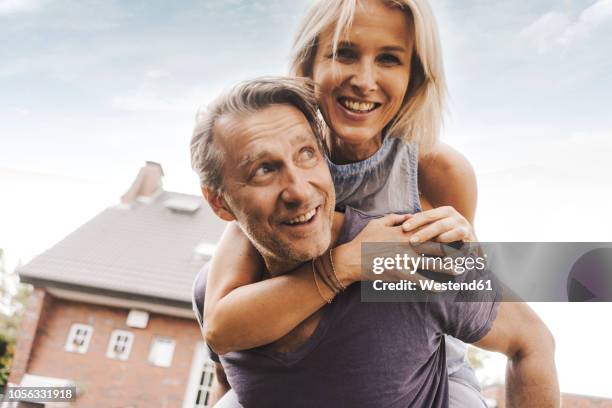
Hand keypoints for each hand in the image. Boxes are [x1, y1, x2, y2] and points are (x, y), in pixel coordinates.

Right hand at [333, 213, 458, 286]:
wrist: (350, 259)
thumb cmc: (363, 240)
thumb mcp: (378, 222)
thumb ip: (395, 217)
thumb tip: (409, 215)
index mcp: (405, 231)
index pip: (430, 230)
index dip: (445, 233)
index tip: (456, 236)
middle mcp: (409, 244)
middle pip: (438, 247)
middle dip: (454, 251)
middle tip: (467, 254)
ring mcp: (406, 260)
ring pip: (433, 264)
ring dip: (449, 268)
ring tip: (461, 271)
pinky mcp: (400, 274)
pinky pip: (420, 281)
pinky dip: (432, 286)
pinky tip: (441, 289)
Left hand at [401, 206, 475, 243]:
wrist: (470, 246)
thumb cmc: (448, 237)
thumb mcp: (437, 230)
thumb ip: (424, 226)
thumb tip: (402, 222)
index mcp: (444, 211)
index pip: (426, 215)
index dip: (414, 220)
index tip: (403, 228)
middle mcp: (454, 215)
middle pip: (434, 220)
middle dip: (420, 229)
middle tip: (410, 239)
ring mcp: (462, 224)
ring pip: (443, 226)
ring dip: (430, 234)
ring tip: (419, 242)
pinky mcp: (469, 234)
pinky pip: (457, 234)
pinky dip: (447, 238)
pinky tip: (438, 243)